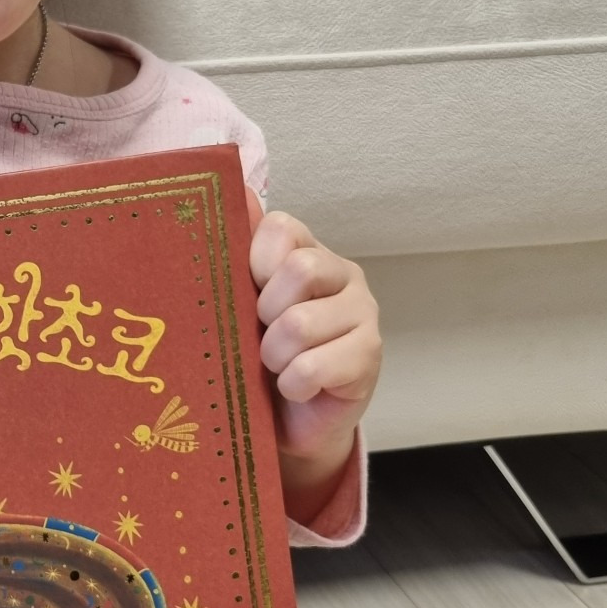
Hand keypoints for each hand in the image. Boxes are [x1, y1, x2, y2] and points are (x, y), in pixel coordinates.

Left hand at [245, 190, 380, 508]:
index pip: (282, 229)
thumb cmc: (259, 356)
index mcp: (307, 251)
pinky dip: (292, 384)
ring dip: (274, 355)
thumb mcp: (238, 303)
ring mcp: (363, 314)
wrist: (288, 422)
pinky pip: (313, 367)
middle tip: (261, 335)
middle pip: (298, 270)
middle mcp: (342, 274)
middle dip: (265, 313)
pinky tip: (295, 389)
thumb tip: (236, 186)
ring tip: (275, 366)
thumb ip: (237, 247)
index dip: (255, 262)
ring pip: (300, 324)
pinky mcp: (370, 357)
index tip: (248, 292)